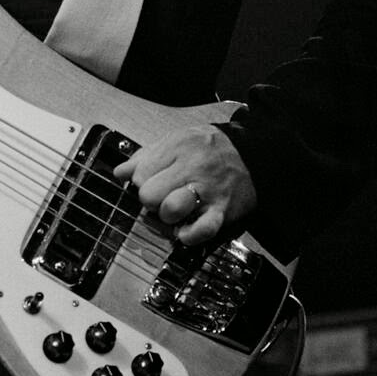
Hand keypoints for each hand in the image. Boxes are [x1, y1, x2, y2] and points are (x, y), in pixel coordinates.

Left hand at [112, 124, 255, 246]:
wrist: (256, 154)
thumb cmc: (211, 148)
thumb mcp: (178, 140)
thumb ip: (147, 155)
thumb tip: (120, 173)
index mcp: (178, 147)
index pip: (140, 173)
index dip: (141, 182)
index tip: (153, 181)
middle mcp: (192, 168)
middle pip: (149, 194)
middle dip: (151, 200)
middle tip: (163, 196)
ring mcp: (208, 191)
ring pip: (170, 210)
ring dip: (167, 216)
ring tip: (174, 211)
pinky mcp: (223, 211)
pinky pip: (200, 230)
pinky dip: (188, 235)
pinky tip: (184, 230)